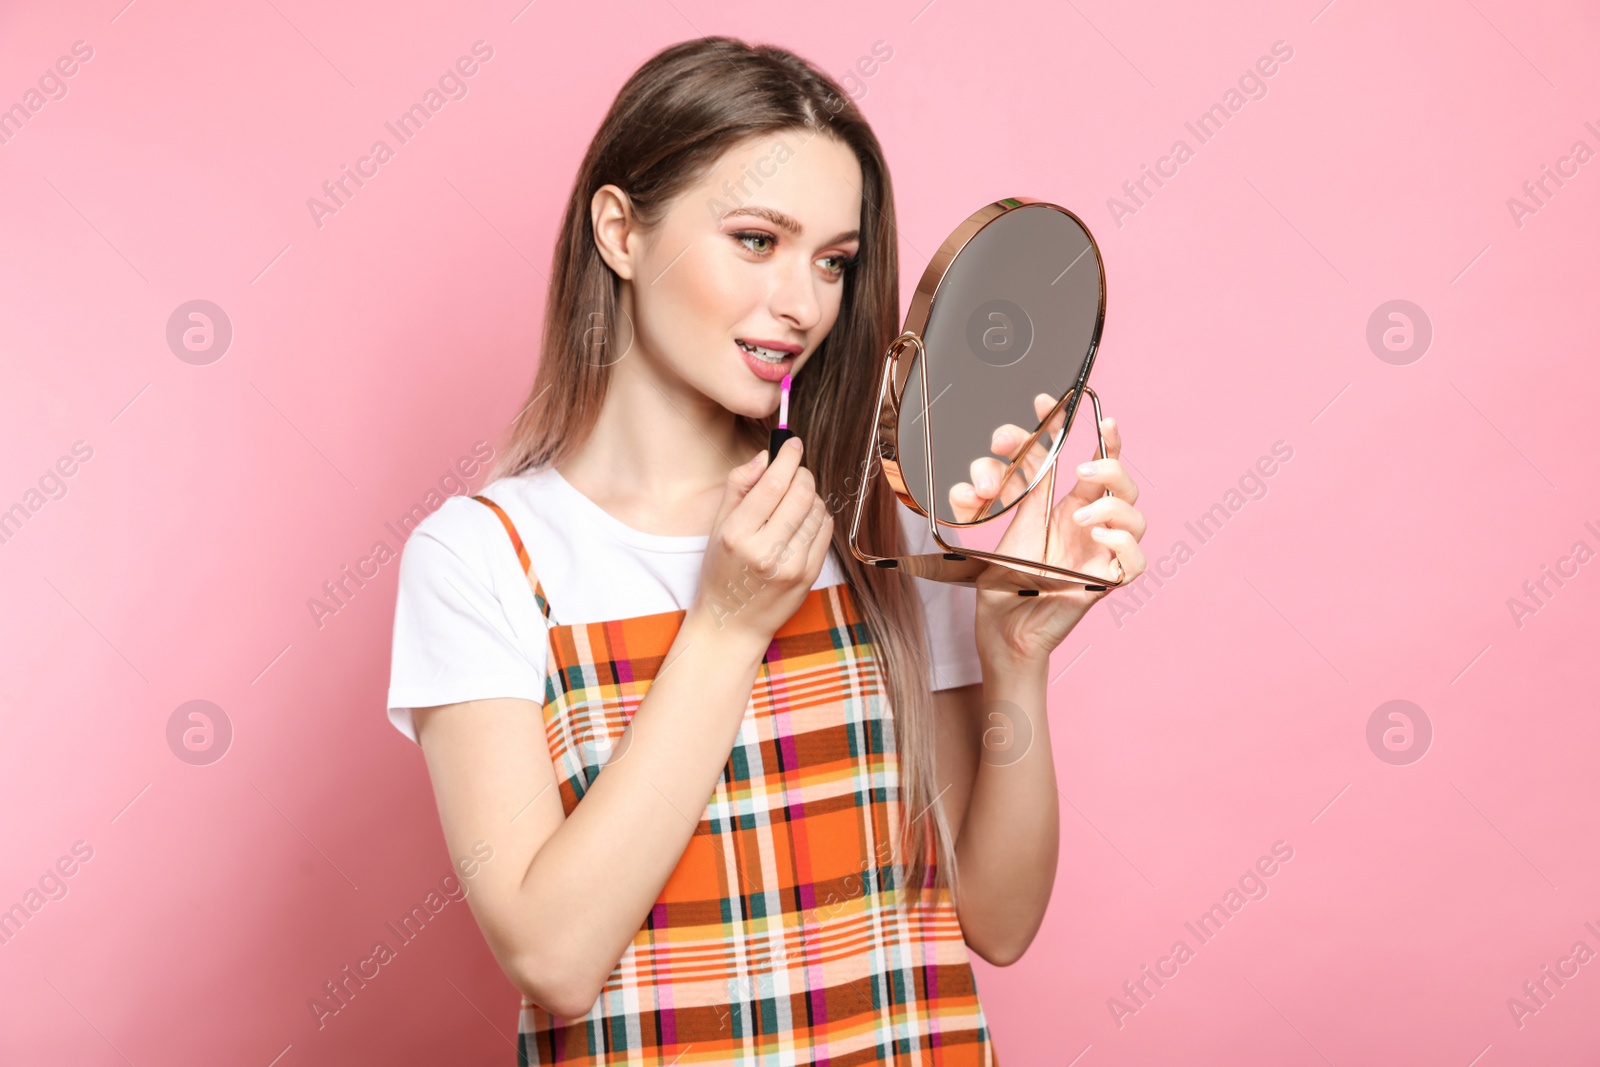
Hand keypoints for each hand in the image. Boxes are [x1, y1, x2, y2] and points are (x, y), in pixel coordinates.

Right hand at [692, 436, 832, 645]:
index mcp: (737, 535)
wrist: (732, 623)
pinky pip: (825, 530)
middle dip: (802, 473)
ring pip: (817, 510)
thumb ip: (738, 487)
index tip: (792, 443)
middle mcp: (765, 551)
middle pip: (801, 493)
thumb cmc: (721, 572)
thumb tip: (764, 457)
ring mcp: (791, 566)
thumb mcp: (717, 527)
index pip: (772, 484)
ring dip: (810, 495)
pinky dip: (818, 517)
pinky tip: (802, 521)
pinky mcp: (809, 576)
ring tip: (794, 501)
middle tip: (795, 470)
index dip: (787, 457)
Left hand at [950, 394, 1147, 664]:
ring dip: (1111, 508)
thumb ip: (1025, 480)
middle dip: (1111, 468)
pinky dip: (1121, 543)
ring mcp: (1102, 556)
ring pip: (1138, 520)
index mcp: (1075, 509)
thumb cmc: (1007, 577)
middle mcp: (1095, 529)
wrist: (1000, 622)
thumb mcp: (1014, 517)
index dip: (1109, 439)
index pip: (1103, 466)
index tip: (1098, 412)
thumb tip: (1025, 437)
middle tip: (1079, 470)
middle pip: (1127, 486)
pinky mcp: (1104, 585)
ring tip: (1077, 517)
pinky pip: (1135, 562)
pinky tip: (1096, 535)